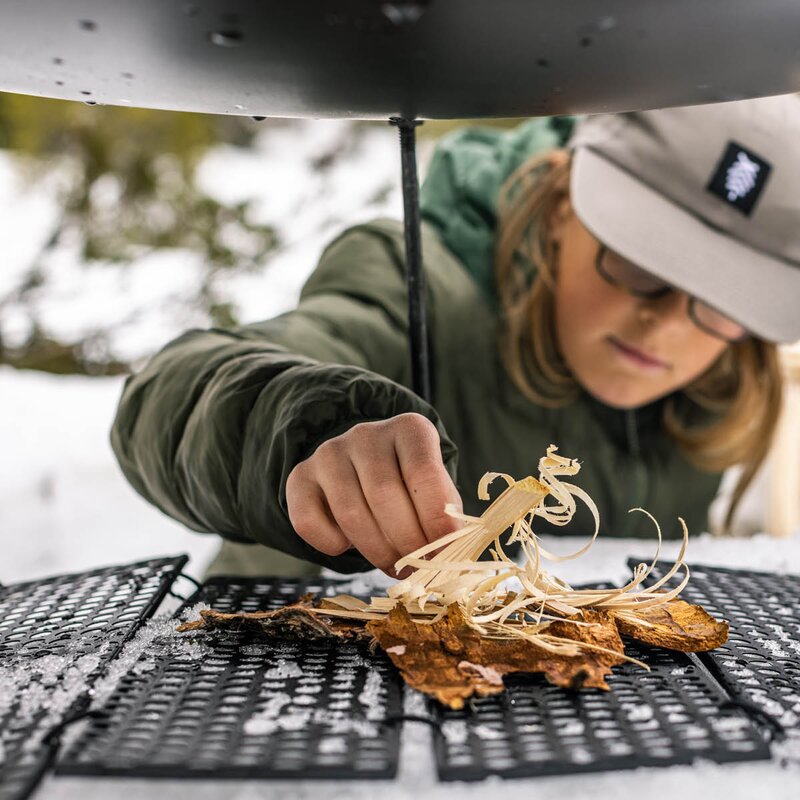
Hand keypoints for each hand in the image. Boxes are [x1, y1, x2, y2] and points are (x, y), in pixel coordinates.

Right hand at [286, 413, 462, 575]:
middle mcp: (366, 434)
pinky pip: (309, 522)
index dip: (436, 519)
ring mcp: (329, 453)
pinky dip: (333, 545)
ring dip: (376, 551)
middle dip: (406, 543)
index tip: (444, 551)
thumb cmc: (408, 487)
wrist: (361, 470)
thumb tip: (449, 556)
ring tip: (394, 565)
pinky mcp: (300, 477)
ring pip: (350, 513)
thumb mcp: (434, 491)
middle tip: (417, 568)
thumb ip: (444, 517)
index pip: (424, 473)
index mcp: (409, 429)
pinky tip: (350, 544)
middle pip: (385, 496)